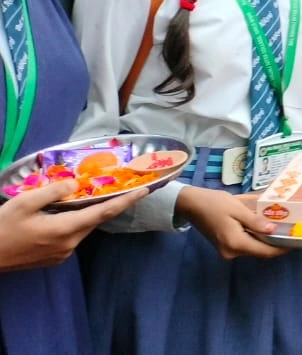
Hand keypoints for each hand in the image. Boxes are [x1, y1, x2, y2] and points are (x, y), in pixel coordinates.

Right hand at [0, 180, 149, 271]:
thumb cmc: (2, 227)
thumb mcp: (24, 203)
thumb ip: (53, 191)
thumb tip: (76, 184)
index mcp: (65, 230)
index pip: (103, 213)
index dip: (127, 201)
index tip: (145, 190)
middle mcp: (69, 244)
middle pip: (95, 220)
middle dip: (107, 203)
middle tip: (119, 186)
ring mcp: (62, 254)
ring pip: (83, 228)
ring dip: (87, 213)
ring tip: (86, 196)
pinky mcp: (54, 258)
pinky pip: (72, 236)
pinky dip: (74, 223)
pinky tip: (64, 213)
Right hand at [177, 186, 283, 259]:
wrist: (192, 204)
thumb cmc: (215, 204)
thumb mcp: (238, 209)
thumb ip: (256, 221)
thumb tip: (273, 230)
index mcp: (236, 243)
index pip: (264, 252)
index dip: (281, 249)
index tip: (295, 242)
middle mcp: (231, 252)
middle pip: (260, 251)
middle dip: (276, 243)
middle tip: (291, 231)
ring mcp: (227, 250)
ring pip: (253, 248)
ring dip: (266, 239)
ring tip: (281, 226)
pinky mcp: (225, 246)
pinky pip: (245, 244)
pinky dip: (255, 237)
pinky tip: (264, 226)